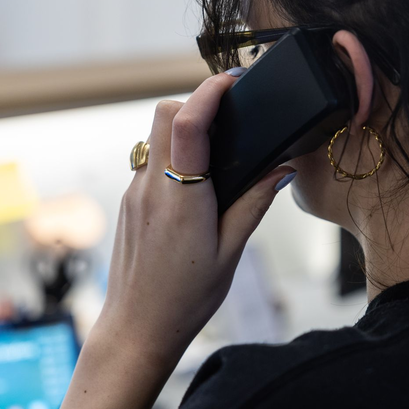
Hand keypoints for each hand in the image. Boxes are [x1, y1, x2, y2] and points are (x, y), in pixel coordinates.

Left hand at [95, 72, 295, 365]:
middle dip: (194, 103)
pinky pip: (147, 161)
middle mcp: (151, 187)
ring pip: (153, 135)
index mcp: (182, 199)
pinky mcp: (128, 203)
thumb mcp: (231, 253)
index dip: (210, 91)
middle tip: (226, 118)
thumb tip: (281, 170)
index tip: (232, 80)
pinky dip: (170, 157)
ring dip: (181, 130)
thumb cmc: (185, 298)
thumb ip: (254, 205)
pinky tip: (192, 186)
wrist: (137, 328)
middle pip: (163, 114)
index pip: (189, 123)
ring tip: (213, 156)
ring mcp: (133, 193)